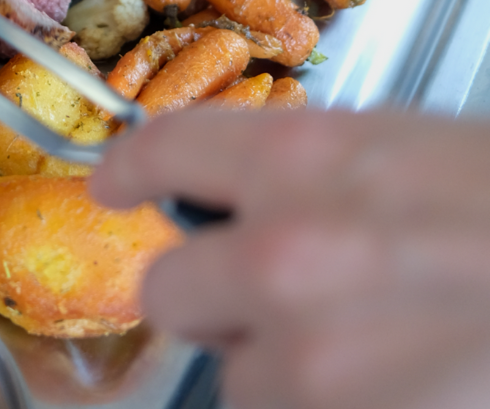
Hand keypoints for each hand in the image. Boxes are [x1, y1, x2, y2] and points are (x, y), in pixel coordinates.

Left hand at [89, 108, 489, 408]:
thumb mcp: (418, 155)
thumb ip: (314, 179)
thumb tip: (250, 202)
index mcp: (298, 164)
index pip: (163, 151)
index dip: (131, 167)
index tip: (115, 181)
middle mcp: (281, 261)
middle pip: (170, 291)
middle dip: (210, 296)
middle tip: (272, 296)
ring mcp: (311, 369)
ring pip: (242, 385)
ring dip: (288, 374)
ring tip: (381, 353)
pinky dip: (331, 407)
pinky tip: (404, 385)